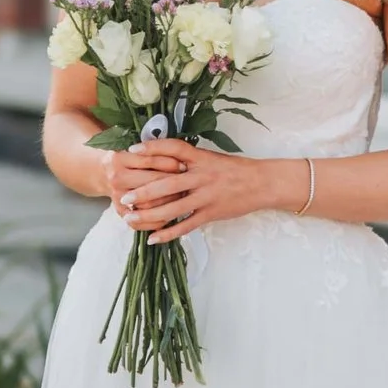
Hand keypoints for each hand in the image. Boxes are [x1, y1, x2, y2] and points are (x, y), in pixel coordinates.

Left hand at [107, 141, 296, 239]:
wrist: (263, 183)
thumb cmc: (235, 169)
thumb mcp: (211, 158)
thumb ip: (189, 159)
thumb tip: (161, 160)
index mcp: (201, 157)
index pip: (173, 148)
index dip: (152, 148)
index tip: (132, 151)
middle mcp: (202, 175)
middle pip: (167, 183)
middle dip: (143, 191)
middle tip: (124, 197)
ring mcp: (206, 196)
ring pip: (173, 208)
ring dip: (149, 215)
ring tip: (130, 219)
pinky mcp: (211, 213)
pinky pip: (186, 225)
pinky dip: (168, 234)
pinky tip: (153, 239)